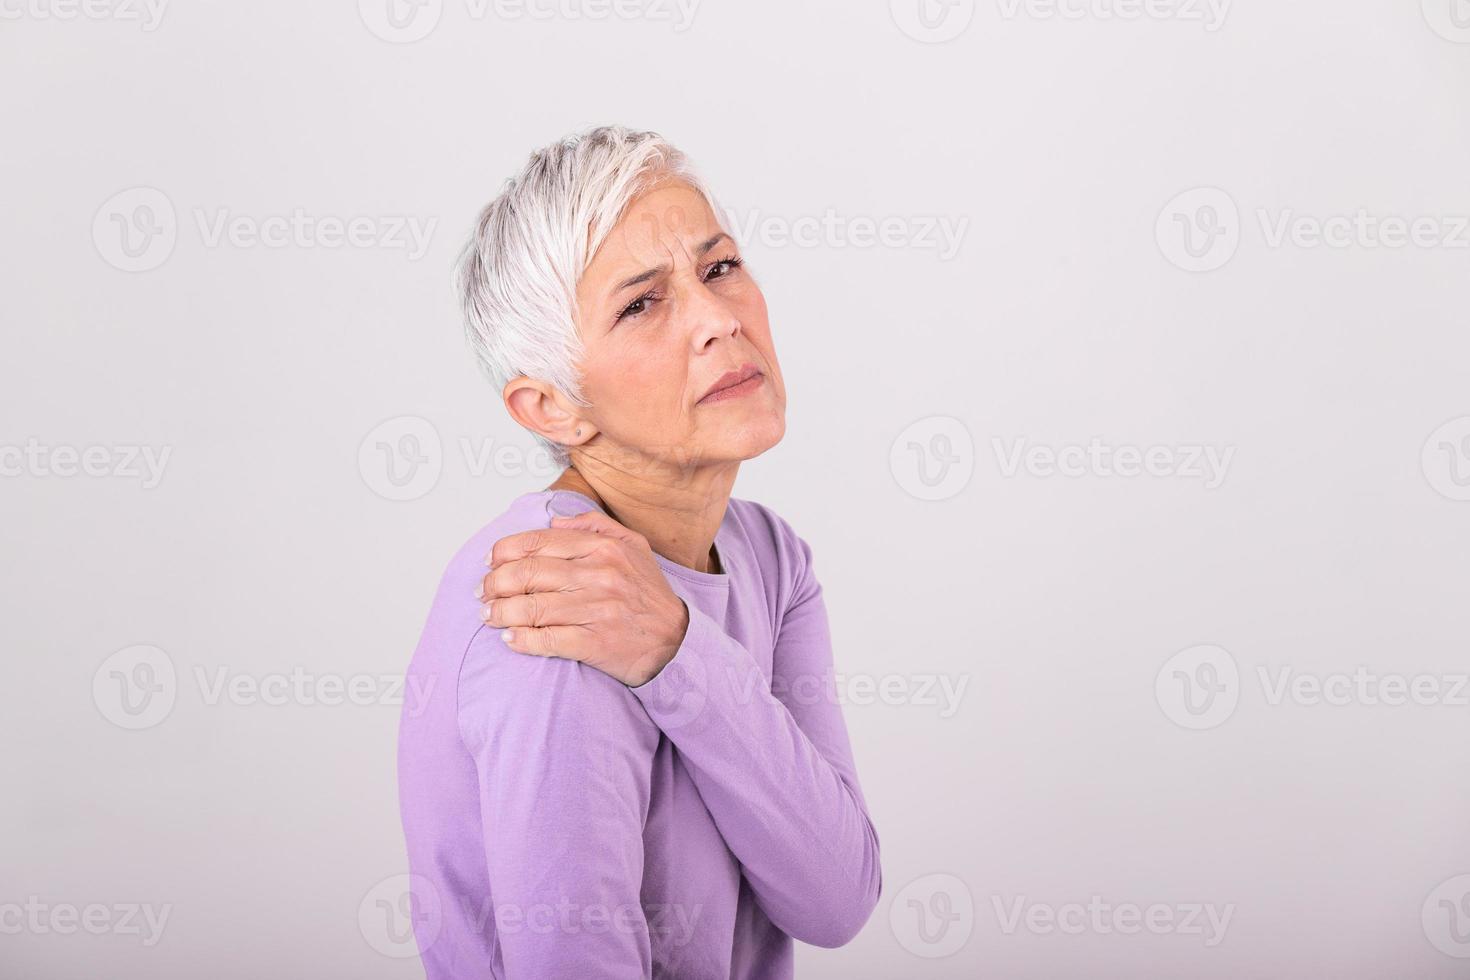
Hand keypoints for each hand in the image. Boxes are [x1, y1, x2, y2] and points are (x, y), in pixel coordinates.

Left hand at [477, 508, 690, 686]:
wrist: (676, 641)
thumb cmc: (648, 594)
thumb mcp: (633, 546)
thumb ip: (595, 525)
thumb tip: (556, 519)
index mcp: (603, 548)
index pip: (538, 542)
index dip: (503, 552)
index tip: (489, 562)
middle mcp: (599, 575)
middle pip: (527, 574)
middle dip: (494, 583)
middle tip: (482, 592)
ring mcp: (596, 610)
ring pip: (530, 608)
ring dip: (499, 612)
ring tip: (488, 616)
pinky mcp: (594, 643)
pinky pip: (545, 640)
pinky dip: (520, 640)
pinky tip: (509, 638)